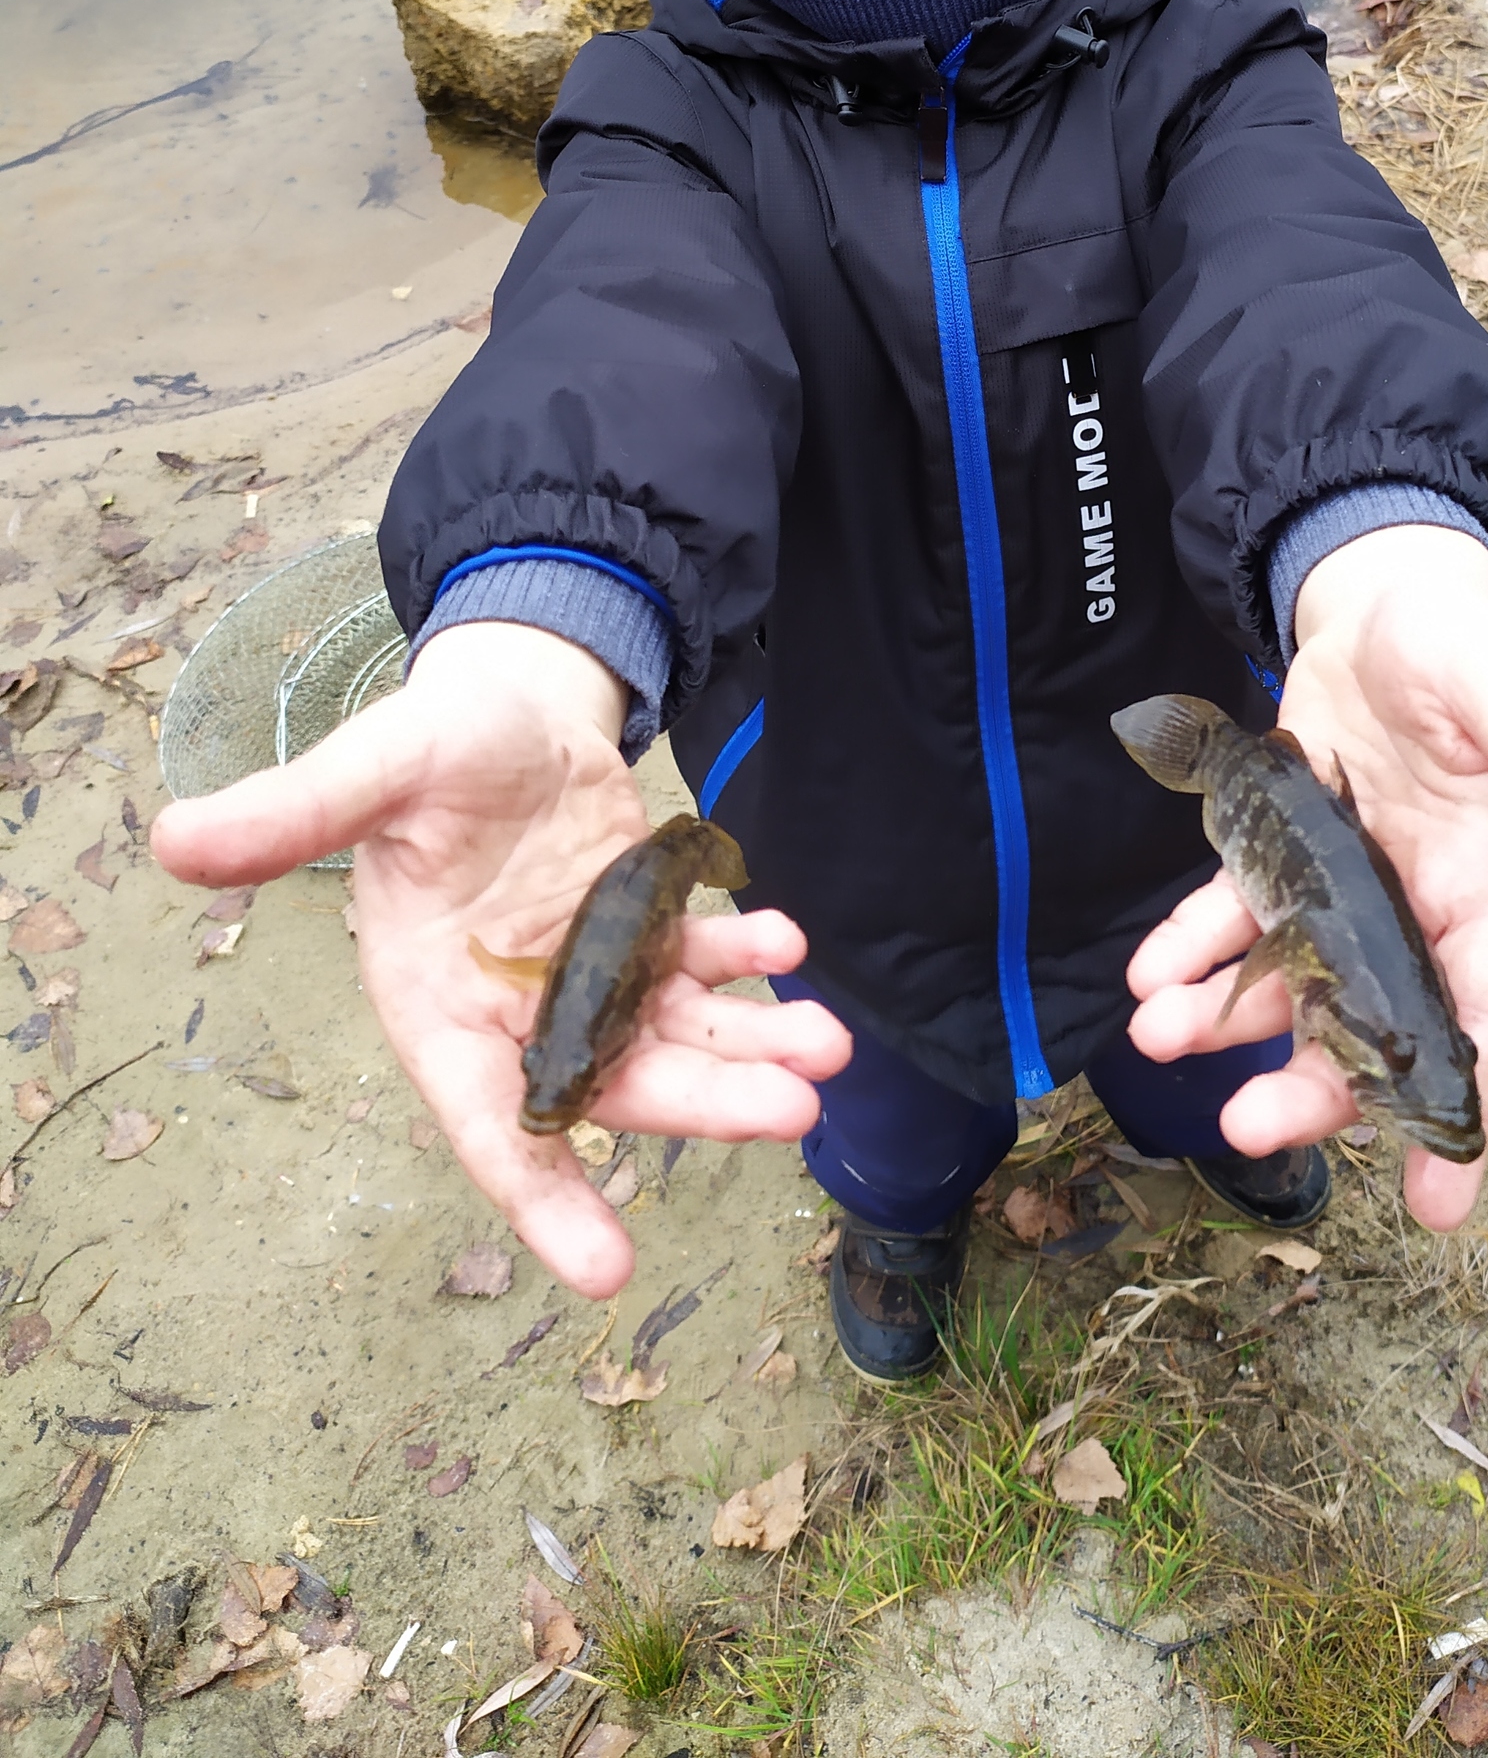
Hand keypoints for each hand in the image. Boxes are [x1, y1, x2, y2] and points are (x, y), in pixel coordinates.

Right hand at [151, 620, 848, 1296]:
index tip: (610, 1272)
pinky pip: (705, 961)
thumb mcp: (368, 770)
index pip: (491, 1125)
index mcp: (440, 1005)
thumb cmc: (426, 749)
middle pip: (616, 1087)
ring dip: (752, 1047)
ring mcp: (594, 972)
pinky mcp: (646, 926)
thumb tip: (173, 837)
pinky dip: (749, 960)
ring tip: (828, 1045)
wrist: (500, 702)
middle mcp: (523, 1010)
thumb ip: (291, 814)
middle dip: (706, 1107)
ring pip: (677, 1038)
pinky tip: (787, 943)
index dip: (544, 1200)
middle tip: (793, 1110)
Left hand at [1125, 524, 1487, 1229]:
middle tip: (1246, 1127)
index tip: (1437, 1210)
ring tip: (1161, 1036)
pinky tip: (1150, 973)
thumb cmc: (1461, 647)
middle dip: (1311, 1086)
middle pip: (1369, 1031)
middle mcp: (1416, 914)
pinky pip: (1232, 921)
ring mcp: (1343, 891)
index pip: (1481, 1023)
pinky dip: (1191, 952)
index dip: (1461, 1117)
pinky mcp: (1281, 853)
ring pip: (1288, 987)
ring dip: (1227, 1022)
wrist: (1382, 598)